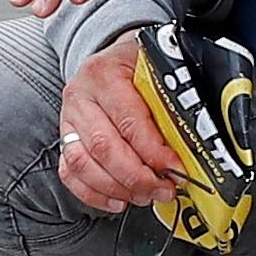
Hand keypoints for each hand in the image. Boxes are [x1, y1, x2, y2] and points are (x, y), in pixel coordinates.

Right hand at [54, 31, 180, 212]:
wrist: (113, 56)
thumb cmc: (137, 65)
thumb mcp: (156, 71)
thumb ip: (169, 103)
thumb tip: (190, 141)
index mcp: (104, 74)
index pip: (129, 122)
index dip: (154, 152)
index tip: (176, 169)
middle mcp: (81, 97)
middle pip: (105, 148)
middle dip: (138, 177)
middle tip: (163, 189)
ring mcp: (69, 120)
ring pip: (83, 165)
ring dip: (118, 188)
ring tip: (145, 195)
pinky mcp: (65, 139)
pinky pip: (70, 173)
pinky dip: (94, 194)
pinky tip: (118, 199)